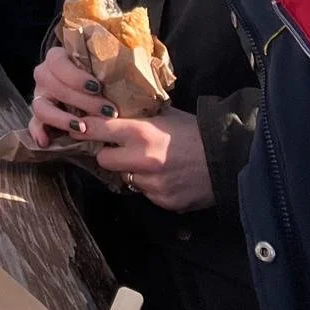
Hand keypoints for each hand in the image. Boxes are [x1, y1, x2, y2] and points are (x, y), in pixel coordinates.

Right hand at [28, 45, 106, 145]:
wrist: (92, 87)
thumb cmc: (100, 72)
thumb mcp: (102, 63)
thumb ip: (108, 62)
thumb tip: (132, 58)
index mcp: (56, 58)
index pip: (58, 63)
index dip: (76, 76)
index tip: (97, 87)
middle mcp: (44, 75)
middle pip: (54, 86)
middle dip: (82, 101)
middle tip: (108, 111)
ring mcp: (40, 95)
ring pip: (42, 106)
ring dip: (62, 119)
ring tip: (82, 128)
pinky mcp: (40, 114)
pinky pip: (34, 123)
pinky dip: (38, 132)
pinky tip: (46, 141)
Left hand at [89, 110, 215, 212]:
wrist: (230, 159)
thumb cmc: (197, 131)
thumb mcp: (166, 115)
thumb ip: (139, 116)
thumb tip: (113, 109)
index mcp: (141, 132)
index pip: (97, 129)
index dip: (86, 128)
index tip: (80, 127)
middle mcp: (142, 160)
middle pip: (103, 160)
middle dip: (109, 153)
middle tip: (120, 148)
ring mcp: (153, 184)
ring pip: (126, 178)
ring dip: (132, 171)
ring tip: (152, 161)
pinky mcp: (164, 201)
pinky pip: (146, 193)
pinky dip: (151, 185)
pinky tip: (167, 175)